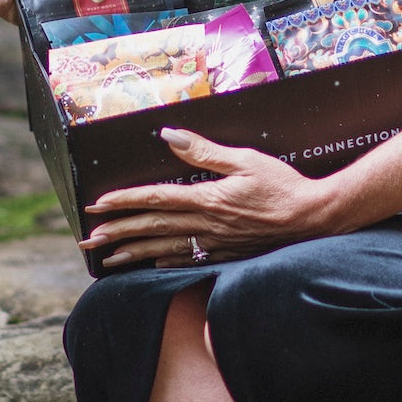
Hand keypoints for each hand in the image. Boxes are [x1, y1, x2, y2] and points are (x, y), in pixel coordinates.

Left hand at [79, 129, 332, 268]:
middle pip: (152, 228)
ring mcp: (216, 244)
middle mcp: (206, 225)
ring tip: (106, 258)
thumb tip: (169, 136)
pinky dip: (165, 264)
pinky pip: (188, 261)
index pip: (155, 199)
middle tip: (88, 238)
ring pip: (164, 250)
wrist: (312, 218)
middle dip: (117, 232)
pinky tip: (151, 266)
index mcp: (207, 199)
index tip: (97, 204)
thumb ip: (205, 151)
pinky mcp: (227, 254)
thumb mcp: (245, 159)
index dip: (124, 201)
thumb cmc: (282, 185)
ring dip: (132, 253)